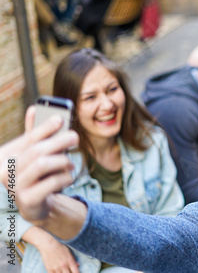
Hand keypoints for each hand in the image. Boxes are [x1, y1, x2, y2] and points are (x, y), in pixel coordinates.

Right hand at [0, 107, 77, 223]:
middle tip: (75, 137)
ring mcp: (14, 187)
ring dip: (62, 161)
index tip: (60, 119)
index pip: (27, 138)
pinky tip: (68, 176)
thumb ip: (34, 134)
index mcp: (4, 156)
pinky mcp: (28, 200)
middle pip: (37, 151)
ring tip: (70, 163)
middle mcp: (5, 171)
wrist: (34, 204)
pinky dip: (65, 177)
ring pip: (43, 165)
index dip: (44, 128)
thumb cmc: (35, 173)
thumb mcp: (33, 153)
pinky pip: (52, 182)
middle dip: (59, 142)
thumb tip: (34, 108)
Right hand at [23, 226, 79, 272]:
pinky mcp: (49, 269)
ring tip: (64, 271)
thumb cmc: (59, 246)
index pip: (76, 272)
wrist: (48, 244)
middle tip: (70, 271)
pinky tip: (58, 272)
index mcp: (70, 261)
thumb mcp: (69, 251)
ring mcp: (56, 268)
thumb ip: (73, 259)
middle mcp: (63, 266)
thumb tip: (78, 265)